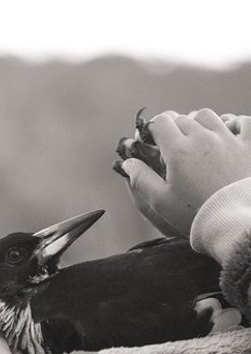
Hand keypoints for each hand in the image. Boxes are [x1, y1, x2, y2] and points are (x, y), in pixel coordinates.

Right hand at [122, 109, 250, 235]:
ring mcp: (229, 139)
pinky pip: (243, 122)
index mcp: (178, 150)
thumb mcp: (160, 202)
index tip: (151, 141)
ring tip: (196, 140)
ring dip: (198, 123)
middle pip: (182, 118)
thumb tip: (128, 162)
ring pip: (208, 116)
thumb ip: (140, 179)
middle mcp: (203, 138)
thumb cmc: (194, 214)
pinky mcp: (250, 145)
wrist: (234, 223)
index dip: (153, 129)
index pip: (160, 122)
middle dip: (173, 129)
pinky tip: (228, 134)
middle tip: (171, 148)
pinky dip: (234, 123)